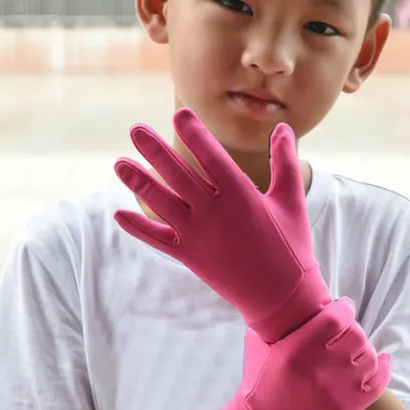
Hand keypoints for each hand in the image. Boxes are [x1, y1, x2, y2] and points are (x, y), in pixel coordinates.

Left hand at [113, 107, 330, 342]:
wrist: (282, 297)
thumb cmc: (291, 245)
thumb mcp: (291, 200)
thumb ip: (284, 161)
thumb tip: (283, 127)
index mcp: (241, 195)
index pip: (211, 155)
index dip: (194, 132)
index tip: (179, 113)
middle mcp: (214, 211)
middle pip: (178, 174)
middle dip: (154, 149)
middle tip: (134, 129)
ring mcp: (198, 235)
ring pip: (161, 202)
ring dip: (138, 182)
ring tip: (118, 163)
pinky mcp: (190, 256)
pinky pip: (158, 239)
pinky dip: (138, 228)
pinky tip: (118, 213)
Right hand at [203, 298, 391, 409]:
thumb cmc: (258, 384)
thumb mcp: (256, 346)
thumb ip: (273, 322)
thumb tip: (288, 299)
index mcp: (296, 350)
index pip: (335, 318)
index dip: (344, 308)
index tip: (343, 305)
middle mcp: (320, 368)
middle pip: (356, 335)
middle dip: (352, 328)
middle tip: (346, 330)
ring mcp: (337, 390)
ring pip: (369, 356)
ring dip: (364, 348)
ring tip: (355, 348)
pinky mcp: (348, 409)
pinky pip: (378, 383)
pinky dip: (383, 367)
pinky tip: (382, 359)